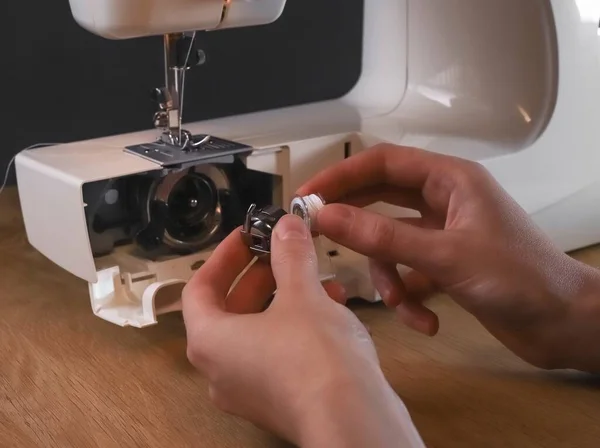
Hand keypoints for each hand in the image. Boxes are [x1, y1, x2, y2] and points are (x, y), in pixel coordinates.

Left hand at [182, 215, 424, 446]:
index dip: (224, 256)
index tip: (248, 234)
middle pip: (230, 309)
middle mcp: (220, 371)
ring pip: (258, 331)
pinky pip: (278, 353)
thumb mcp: (302, 293)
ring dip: (285, 298)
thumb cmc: (314, 353)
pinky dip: (297, 325)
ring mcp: (249, 391)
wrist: (353, 421)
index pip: (200, 288)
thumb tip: (286, 224)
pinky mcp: (279, 402)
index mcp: (210, 342)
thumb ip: (290, 254)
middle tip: (284, 250)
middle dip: (260, 274)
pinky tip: (332, 307)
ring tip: (318, 277)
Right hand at [298, 144, 599, 371]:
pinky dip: (409, 296)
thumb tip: (327, 217)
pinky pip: (408, 271)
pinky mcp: (445, 265)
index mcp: (449, 179)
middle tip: (319, 240)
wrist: (565, 323)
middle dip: (355, 226)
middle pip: (380, 201)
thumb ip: (383, 235)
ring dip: (389, 276)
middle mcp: (443, 200)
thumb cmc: (518, 278)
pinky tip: (424, 319)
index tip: (307, 198)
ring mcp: (443, 234)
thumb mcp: (444, 255)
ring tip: (399, 302)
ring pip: (391, 243)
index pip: (382, 163)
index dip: (341, 176)